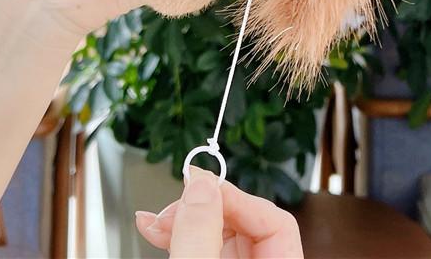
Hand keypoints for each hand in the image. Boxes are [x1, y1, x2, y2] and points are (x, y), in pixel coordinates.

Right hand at [135, 169, 303, 257]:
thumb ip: (200, 236)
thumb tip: (203, 183)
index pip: (276, 221)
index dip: (236, 199)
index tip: (199, 186)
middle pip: (243, 222)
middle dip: (202, 207)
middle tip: (170, 207)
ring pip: (218, 232)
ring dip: (184, 218)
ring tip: (155, 221)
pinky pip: (202, 246)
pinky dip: (178, 234)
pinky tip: (155, 228)